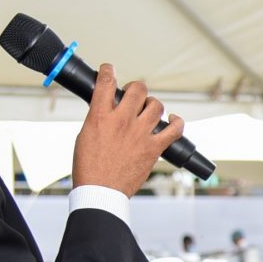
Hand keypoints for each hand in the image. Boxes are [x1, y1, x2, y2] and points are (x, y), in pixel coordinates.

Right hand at [70, 63, 182, 194]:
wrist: (100, 191)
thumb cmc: (89, 167)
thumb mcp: (85, 135)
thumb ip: (99, 118)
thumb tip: (108, 110)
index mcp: (100, 117)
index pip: (106, 82)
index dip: (108, 71)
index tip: (109, 71)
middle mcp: (122, 121)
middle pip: (138, 89)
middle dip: (135, 88)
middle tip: (132, 95)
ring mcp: (140, 134)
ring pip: (156, 105)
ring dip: (153, 104)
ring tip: (148, 110)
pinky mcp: (153, 148)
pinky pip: (175, 130)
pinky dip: (177, 122)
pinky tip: (173, 120)